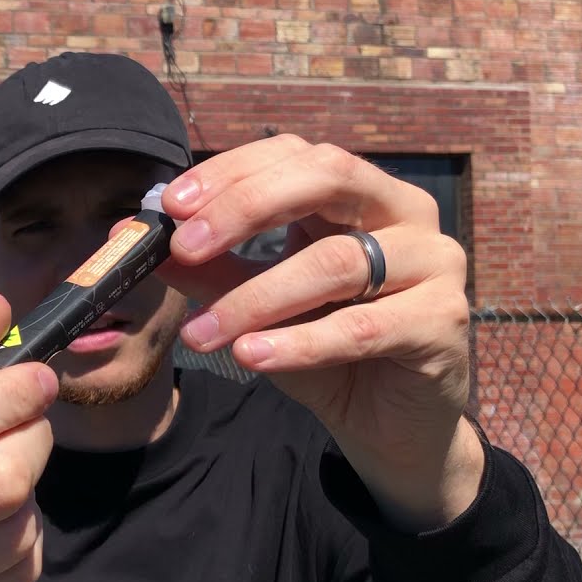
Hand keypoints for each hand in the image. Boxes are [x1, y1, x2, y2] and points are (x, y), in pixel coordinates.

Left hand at [154, 134, 481, 528]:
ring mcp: (436, 262)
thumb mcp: (255, 306)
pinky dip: (300, 343)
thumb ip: (207, 269)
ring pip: (335, 263)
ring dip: (256, 298)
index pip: (294, 154)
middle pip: (327, 177)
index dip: (232, 173)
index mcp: (359, 195)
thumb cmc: (325, 353)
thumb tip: (137, 237)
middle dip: (245, 207)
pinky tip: (252, 356)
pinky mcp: (445, 322)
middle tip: (185, 246)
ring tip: (201, 334)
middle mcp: (405, 213)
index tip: (172, 205)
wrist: (388, 427)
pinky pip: (364, 327)